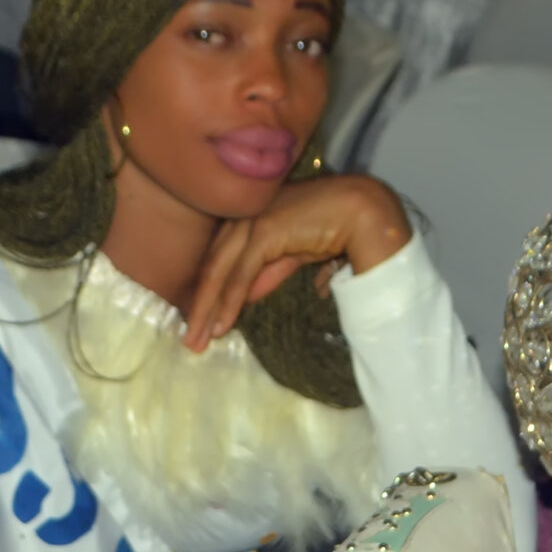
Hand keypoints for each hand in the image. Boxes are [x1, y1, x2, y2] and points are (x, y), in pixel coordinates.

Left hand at [182, 175, 410, 351]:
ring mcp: (253, 219)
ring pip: (220, 271)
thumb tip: (244, 296)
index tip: (199, 320)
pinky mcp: (265, 230)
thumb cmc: (333, 228)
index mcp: (249, 217)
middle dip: (199, 304)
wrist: (362, 211)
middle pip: (212, 265)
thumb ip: (267, 271)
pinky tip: (221, 325)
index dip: (207, 291)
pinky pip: (241, 273)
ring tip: (197, 340)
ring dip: (206, 309)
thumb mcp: (291, 254)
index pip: (219, 258)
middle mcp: (245, 215)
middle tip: (189, 338)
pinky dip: (229, 302)